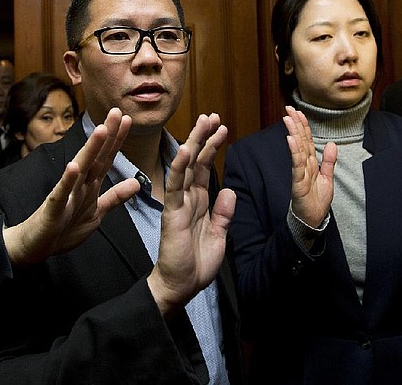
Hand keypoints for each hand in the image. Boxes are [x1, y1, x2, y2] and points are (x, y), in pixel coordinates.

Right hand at [5, 108, 139, 264]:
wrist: (35, 246)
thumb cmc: (63, 228)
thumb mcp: (96, 213)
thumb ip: (114, 197)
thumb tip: (136, 183)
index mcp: (89, 186)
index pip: (105, 159)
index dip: (116, 140)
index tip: (127, 120)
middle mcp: (78, 185)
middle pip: (95, 157)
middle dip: (106, 135)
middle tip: (116, 112)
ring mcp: (65, 195)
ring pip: (80, 169)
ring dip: (90, 150)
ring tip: (100, 130)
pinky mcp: (53, 209)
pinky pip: (61, 194)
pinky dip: (67, 181)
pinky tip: (73, 166)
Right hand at [147, 113, 235, 316]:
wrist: (181, 285)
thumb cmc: (196, 263)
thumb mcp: (219, 235)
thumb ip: (223, 213)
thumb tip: (230, 191)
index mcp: (199, 202)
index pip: (206, 168)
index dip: (213, 148)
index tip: (221, 128)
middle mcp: (188, 198)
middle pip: (196, 161)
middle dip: (204, 137)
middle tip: (212, 115)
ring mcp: (178, 203)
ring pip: (186, 167)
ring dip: (195, 144)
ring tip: (204, 122)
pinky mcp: (172, 213)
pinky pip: (175, 187)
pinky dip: (178, 168)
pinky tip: (184, 151)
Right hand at [283, 106, 336, 227]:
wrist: (313, 220)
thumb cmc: (316, 201)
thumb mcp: (327, 178)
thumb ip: (328, 161)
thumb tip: (330, 144)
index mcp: (310, 163)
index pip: (306, 140)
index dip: (302, 125)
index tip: (297, 111)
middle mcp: (303, 165)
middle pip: (300, 141)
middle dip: (295, 124)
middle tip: (288, 108)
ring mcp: (300, 173)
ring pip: (297, 149)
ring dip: (293, 133)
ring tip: (288, 119)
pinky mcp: (299, 182)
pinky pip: (297, 164)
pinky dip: (294, 151)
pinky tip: (291, 139)